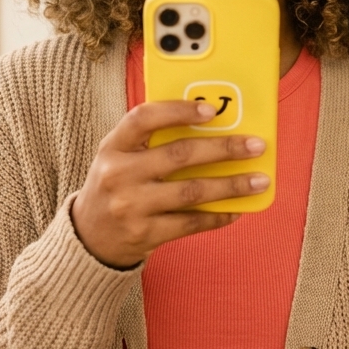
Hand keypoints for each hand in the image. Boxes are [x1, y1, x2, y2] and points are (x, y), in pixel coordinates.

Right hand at [70, 101, 268, 267]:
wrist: (89, 238)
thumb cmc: (114, 187)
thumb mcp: (119, 157)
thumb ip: (151, 141)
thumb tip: (211, 129)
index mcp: (112, 146)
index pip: (143, 118)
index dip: (178, 111)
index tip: (212, 110)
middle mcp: (118, 174)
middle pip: (179, 155)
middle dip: (224, 149)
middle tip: (255, 146)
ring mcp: (131, 206)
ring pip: (191, 191)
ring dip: (231, 186)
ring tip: (259, 181)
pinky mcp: (144, 234)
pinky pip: (190, 223)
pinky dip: (217, 216)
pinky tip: (236, 209)